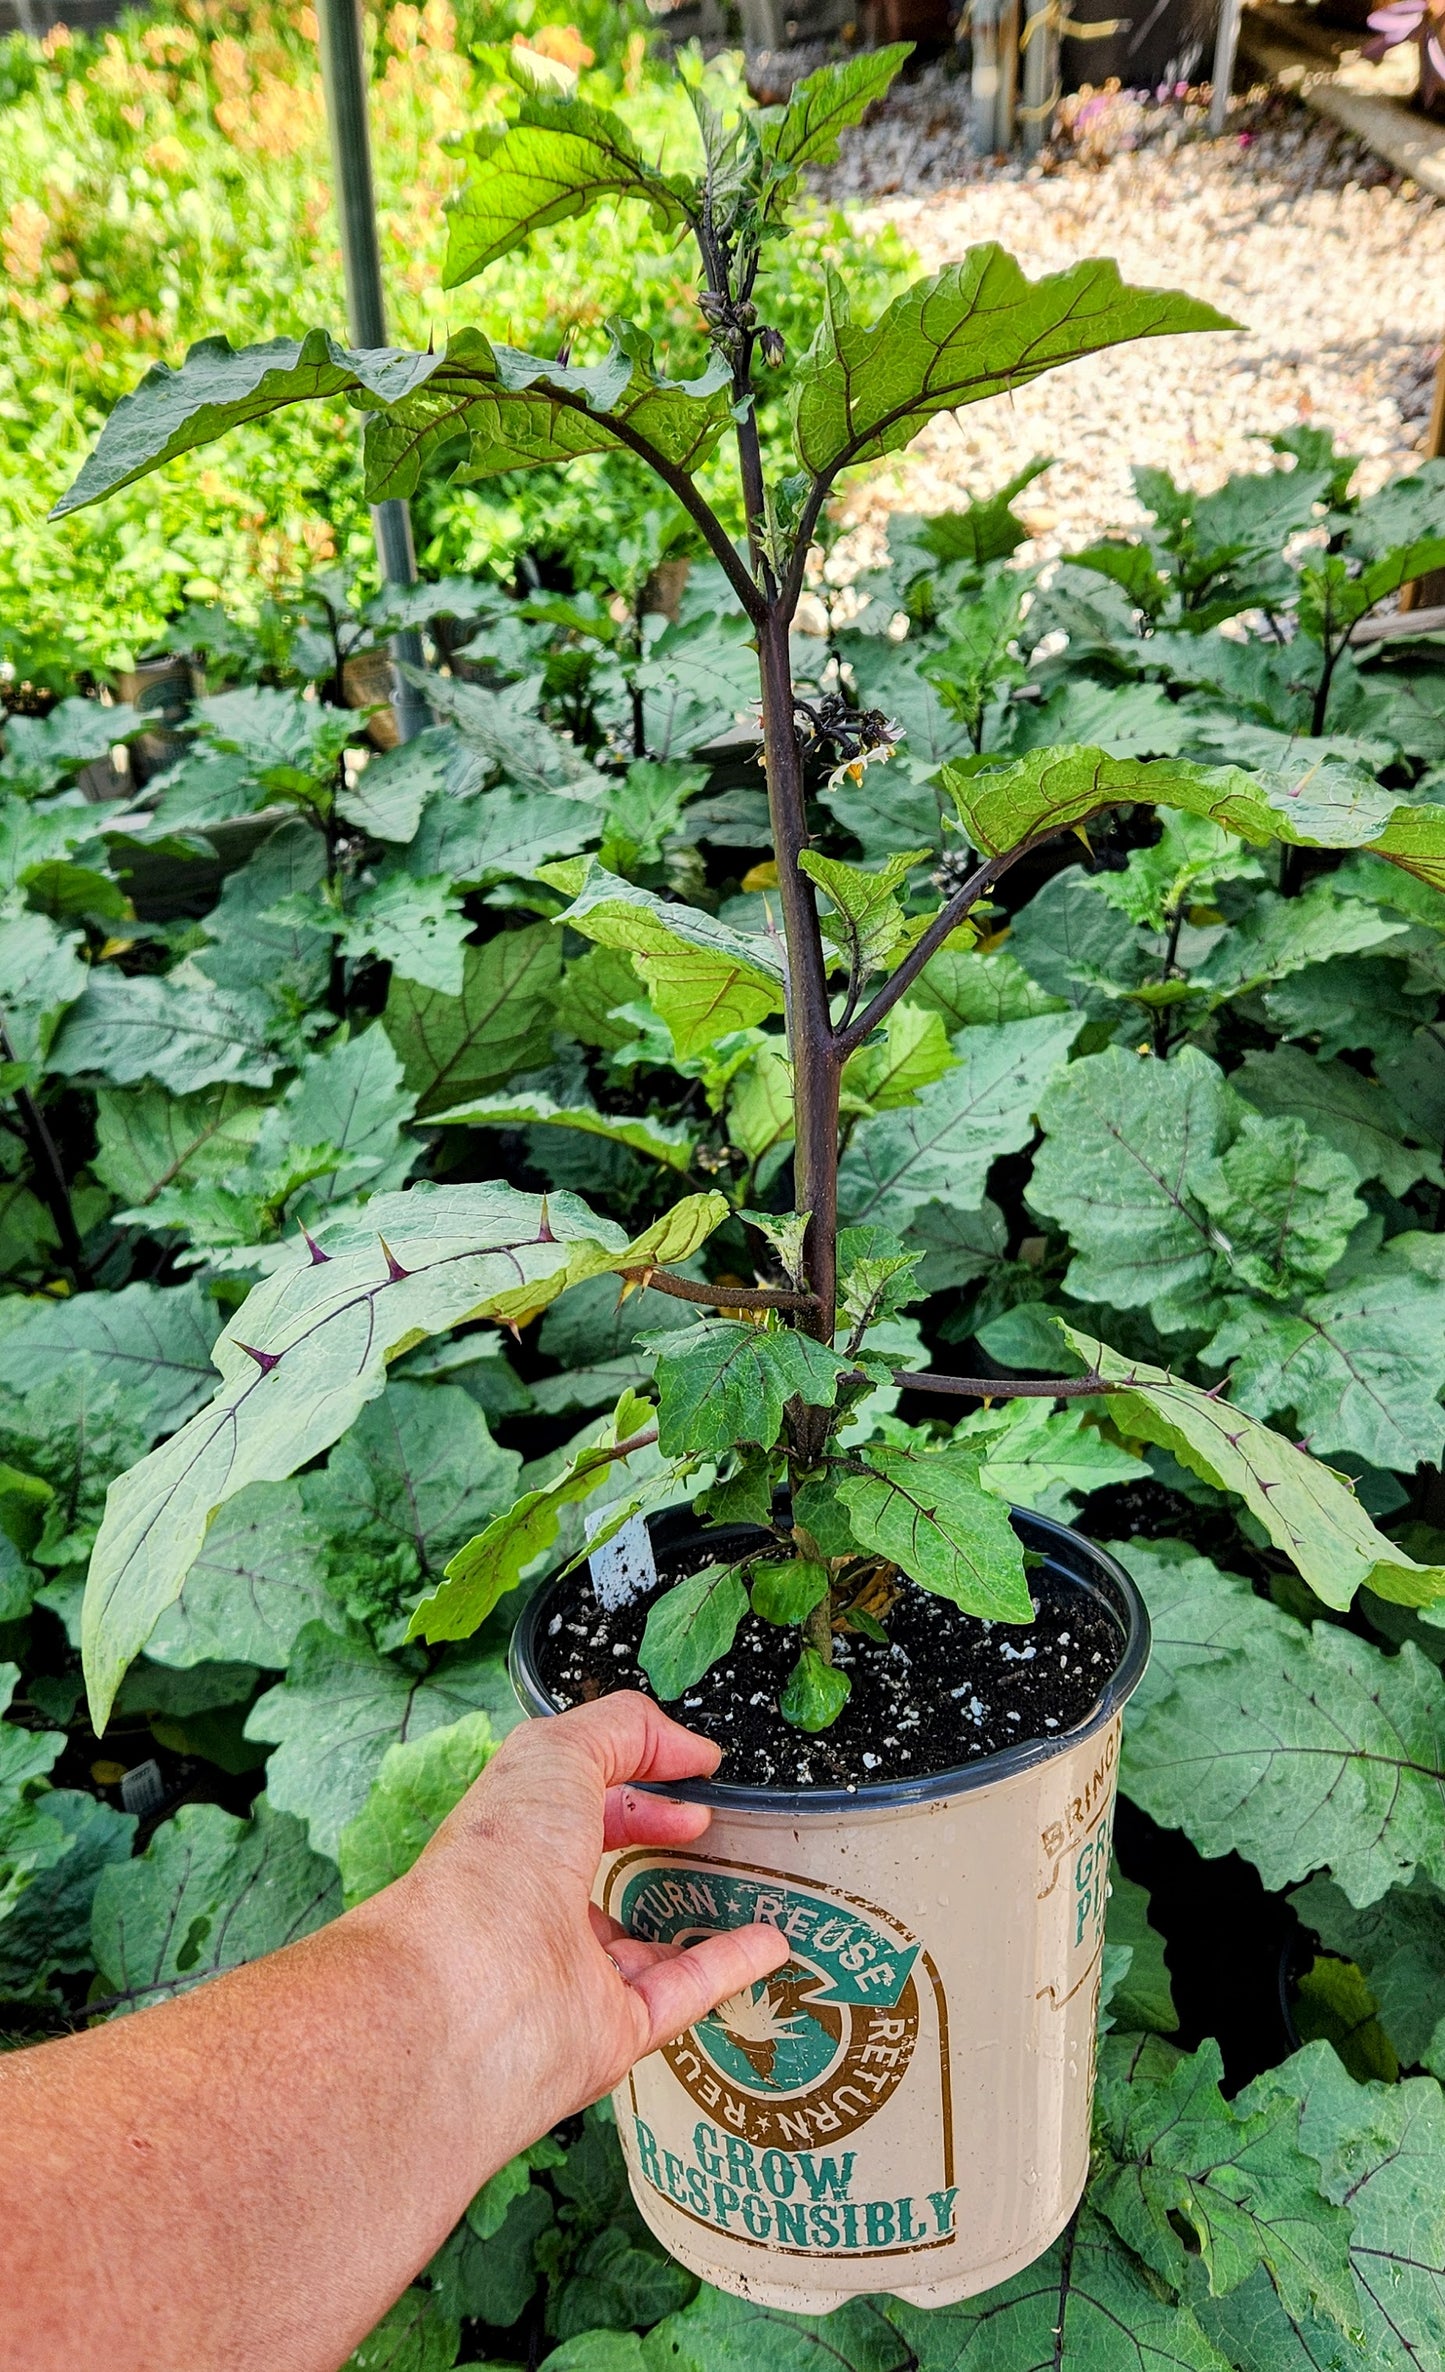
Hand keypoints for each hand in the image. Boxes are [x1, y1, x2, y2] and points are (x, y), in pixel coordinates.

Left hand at [397, 1692, 788, 2158]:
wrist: (469, 1999)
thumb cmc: (492, 1868)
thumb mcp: (555, 1754)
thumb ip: (622, 1730)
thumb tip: (685, 1746)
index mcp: (513, 1836)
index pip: (573, 1797)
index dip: (629, 1775)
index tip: (685, 1767)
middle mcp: (535, 1905)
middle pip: (599, 1870)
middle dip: (648, 1840)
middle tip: (702, 1823)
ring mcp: (572, 1973)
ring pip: (637, 1944)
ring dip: (685, 1920)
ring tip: (737, 1892)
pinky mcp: (610, 2031)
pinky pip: (683, 1993)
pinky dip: (729, 1966)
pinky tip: (769, 1942)